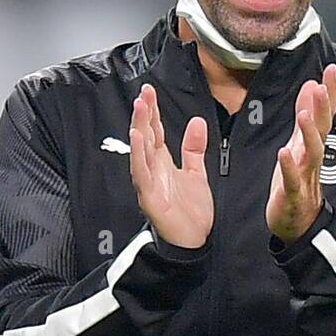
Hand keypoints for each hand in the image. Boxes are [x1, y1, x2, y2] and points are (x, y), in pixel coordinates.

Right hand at [129, 83, 213, 248]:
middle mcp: (153, 170)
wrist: (193, 242)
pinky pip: (141, 173)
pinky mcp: (149, 197)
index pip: (156, 132)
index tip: (150, 92)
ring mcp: (149, 182)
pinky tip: (138, 138)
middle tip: (144, 93)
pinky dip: (138, 155)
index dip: (153, 112)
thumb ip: (194, 149)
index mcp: (163, 163)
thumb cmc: (191, 212)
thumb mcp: (197, 174)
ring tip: (140, 108)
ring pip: (141, 150)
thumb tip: (197, 121)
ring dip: (140, 128)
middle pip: (146, 136)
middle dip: (144, 114)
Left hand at [266, 63, 335, 241]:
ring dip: (309, 133)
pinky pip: (292, 179)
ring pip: (312, 153)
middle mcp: (312, 158)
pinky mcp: (293, 194)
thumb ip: (306, 115)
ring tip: (303, 115)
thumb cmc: (297, 181)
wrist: (297, 223)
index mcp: (312, 145)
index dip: (329, 93)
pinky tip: (283, 152)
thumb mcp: (299, 143)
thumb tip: (312, 85)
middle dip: (322, 108)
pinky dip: (288, 166)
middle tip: (322, 86)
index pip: (324, 115)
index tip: (331, 70)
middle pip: (322, 130)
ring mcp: (305, 176)